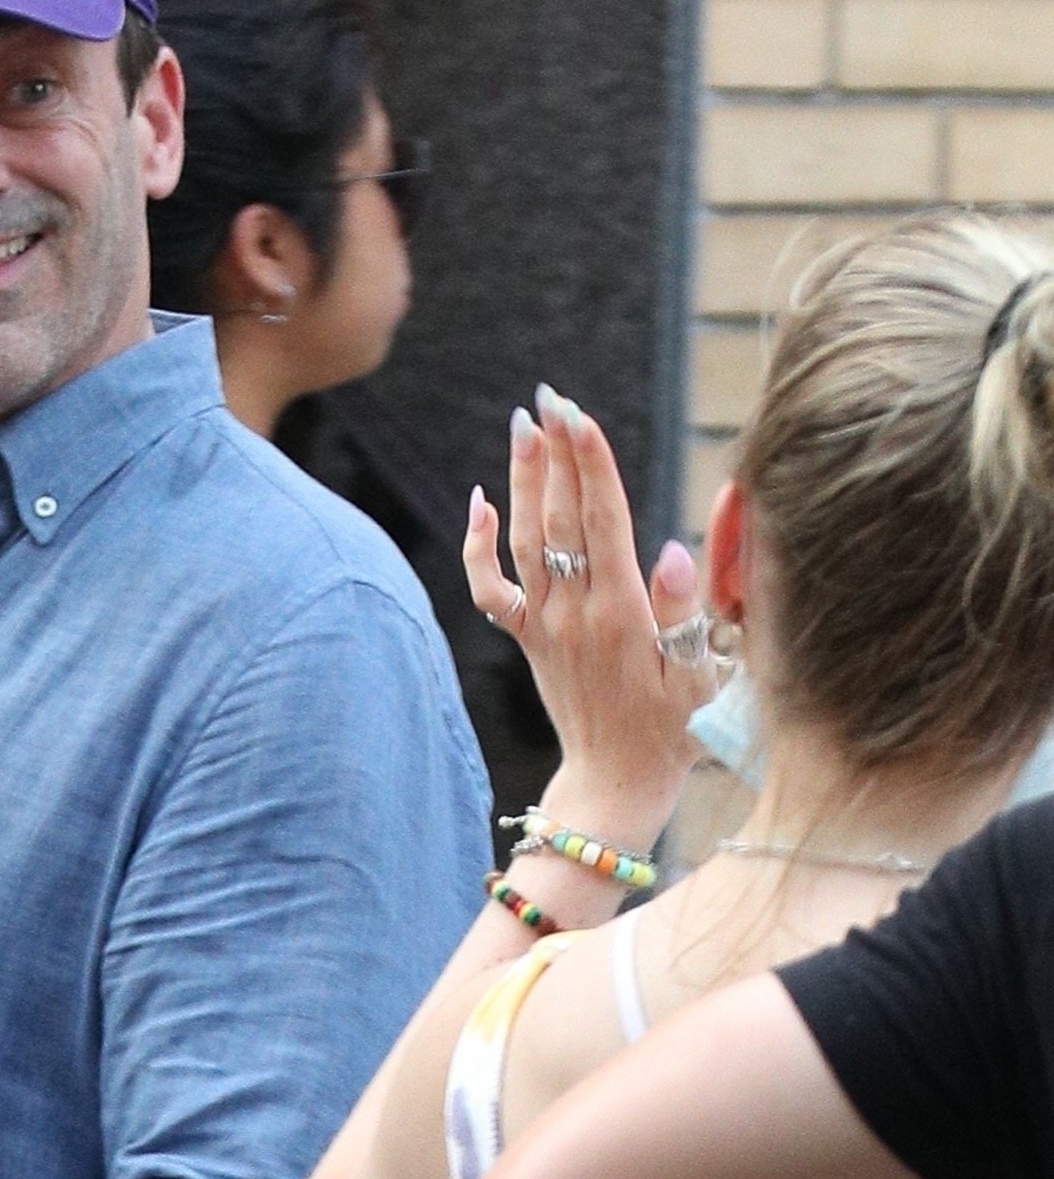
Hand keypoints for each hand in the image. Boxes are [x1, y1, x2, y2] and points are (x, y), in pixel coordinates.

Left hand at [465, 385, 718, 847]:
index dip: (592, 466)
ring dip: (523, 481)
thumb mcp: (699, 677)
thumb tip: (676, 551)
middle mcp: (575, 614)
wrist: (616, 783)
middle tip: (551, 395)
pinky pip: (492, 588)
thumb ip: (687, 614)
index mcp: (622, 615)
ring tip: (523, 425)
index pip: (603, 523)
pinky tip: (481, 502)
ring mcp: (546, 625)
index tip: (581, 415)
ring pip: (525, 541)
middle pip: (561, 519)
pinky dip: (479, 546)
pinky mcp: (529, 638)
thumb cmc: (675, 731)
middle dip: (557, 454)